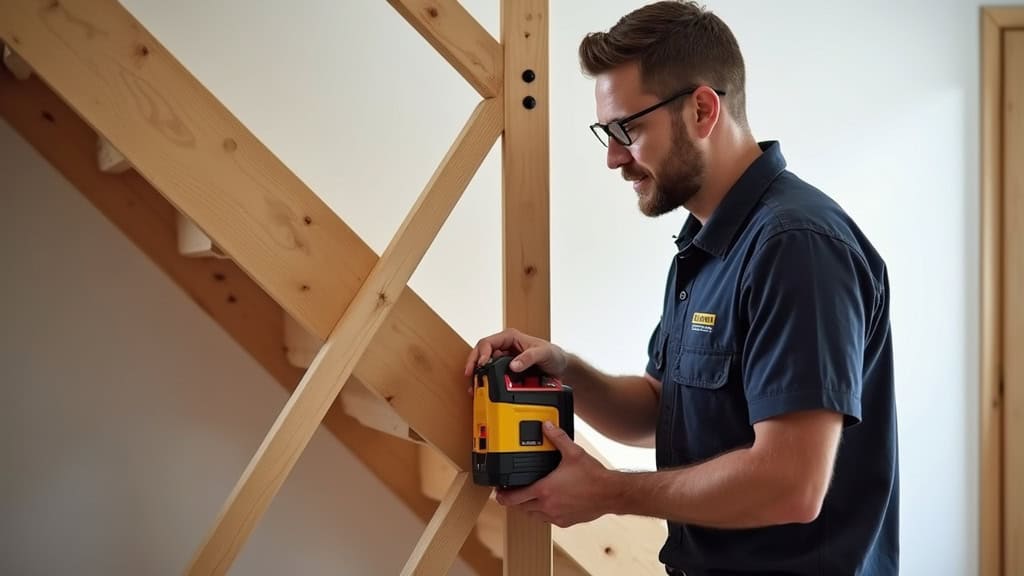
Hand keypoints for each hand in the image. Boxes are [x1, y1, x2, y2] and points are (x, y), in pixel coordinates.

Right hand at [464, 328, 568, 377]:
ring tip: (473, 386)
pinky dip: (486, 380)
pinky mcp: (506, 369)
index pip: (488, 342)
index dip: (481, 353)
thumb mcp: (543, 353)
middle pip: (481, 353)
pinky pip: (492, 373)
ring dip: (478, 374)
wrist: (560, 367)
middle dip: (473, 364)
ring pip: (484, 364)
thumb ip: (528, 357)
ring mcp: (504, 358)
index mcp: (510, 337)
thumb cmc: (553, 355)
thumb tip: (513, 365)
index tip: (481, 365)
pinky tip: (483, 388)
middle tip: (470, 376)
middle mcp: (504, 346)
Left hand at [494, 422, 614, 527]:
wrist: (610, 493)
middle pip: (521, 508)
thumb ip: (557, 438)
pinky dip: (542, 514)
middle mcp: (548, 505)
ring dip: (527, 508)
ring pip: (533, 516)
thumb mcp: (573, 453)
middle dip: (513, 502)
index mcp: (545, 489)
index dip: (503, 496)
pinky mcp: (566, 521)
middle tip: (509, 495)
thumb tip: (547, 426)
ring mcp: (556, 516)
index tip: (498, 492)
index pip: (515, 497)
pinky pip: (547, 520)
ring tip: (526, 499)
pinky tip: (547, 505)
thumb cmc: (593, 476)